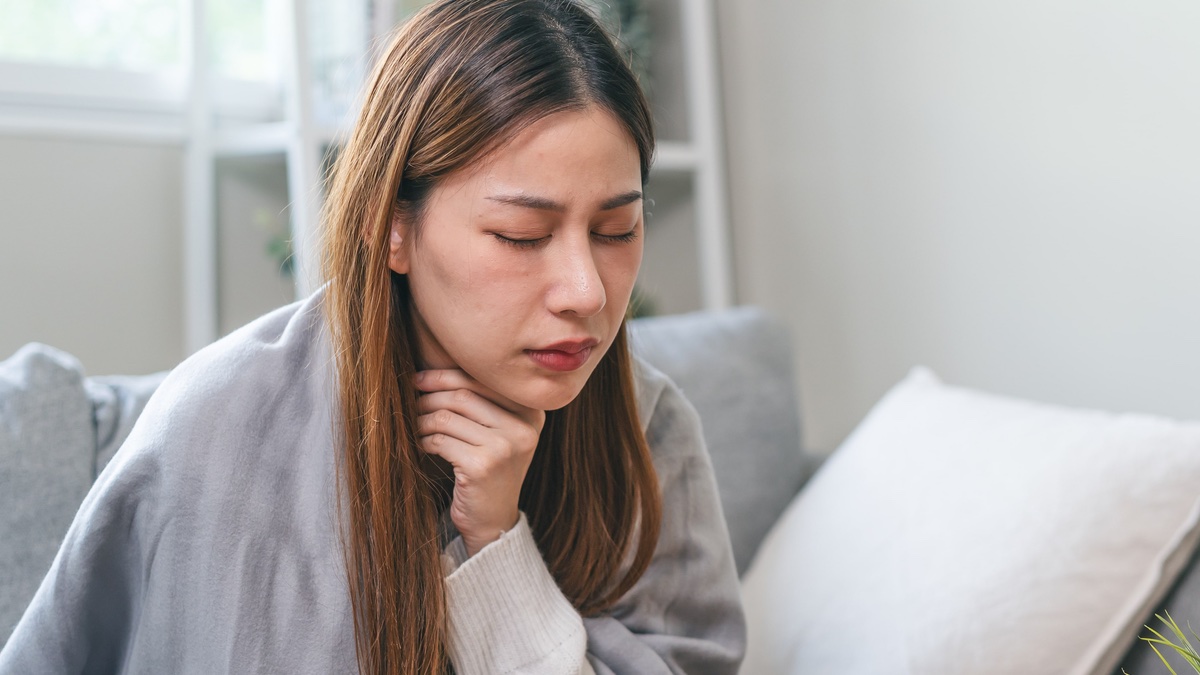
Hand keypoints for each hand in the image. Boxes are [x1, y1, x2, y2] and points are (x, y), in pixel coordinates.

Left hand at [414, 369, 545, 556]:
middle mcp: (524, 426)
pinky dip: (425, 441)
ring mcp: (506, 446)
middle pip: (463, 395)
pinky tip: (422, 446)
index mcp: (531, 411)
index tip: (420, 378)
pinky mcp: (483, 466)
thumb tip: (432, 371)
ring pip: (448, 417)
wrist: (493, 521)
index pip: (482, 380)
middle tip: (412, 402)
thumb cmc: (488, 470)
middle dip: (430, 396)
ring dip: (423, 420)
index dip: (445, 376)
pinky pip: (441, 440)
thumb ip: (480, 402)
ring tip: (416, 426)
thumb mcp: (497, 433)